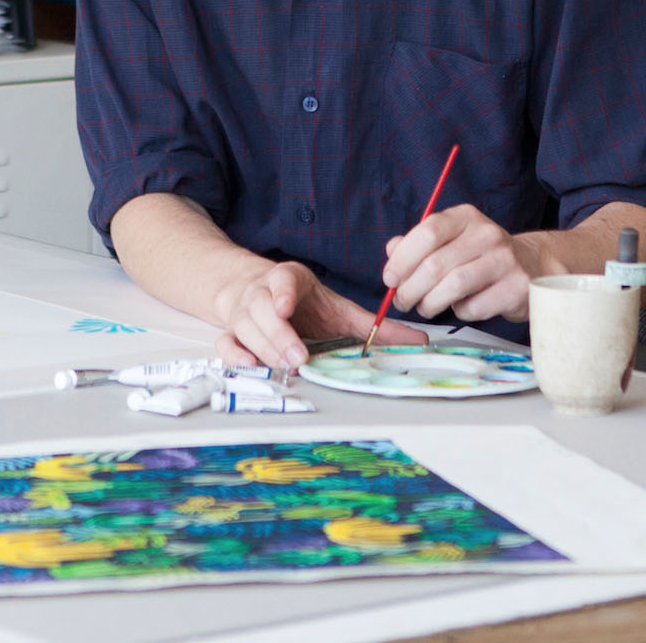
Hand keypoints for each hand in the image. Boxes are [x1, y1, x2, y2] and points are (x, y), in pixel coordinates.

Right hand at [211, 259, 427, 371]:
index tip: (286, 306)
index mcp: (289, 280)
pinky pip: (225, 345)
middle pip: (262, 310)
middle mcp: (262, 295)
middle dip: (279, 334)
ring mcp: (243, 314)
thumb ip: (374, 325)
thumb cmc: (306, 304)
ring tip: (285, 366)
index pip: (282, 279)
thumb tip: (420, 339)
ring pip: (243, 328)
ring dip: (262, 348)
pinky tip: (252, 366)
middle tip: (298, 356)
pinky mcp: (232, 333)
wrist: (259, 293)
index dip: (282, 292)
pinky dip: (235, 356)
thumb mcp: (339, 308)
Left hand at [383, 204, 548, 323]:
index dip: (403, 258)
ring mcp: (505, 261)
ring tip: (425, 308)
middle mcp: (487, 234)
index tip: (390, 279)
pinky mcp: (516, 289)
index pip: (428, 231)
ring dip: (429, 303)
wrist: (533, 265)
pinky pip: (474, 307)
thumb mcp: (451, 240)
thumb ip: (418, 243)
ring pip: (453, 287)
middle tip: (402, 302)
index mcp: (466, 217)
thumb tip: (392, 250)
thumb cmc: (481, 255)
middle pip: (435, 264)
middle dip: (410, 289)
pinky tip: (460, 307)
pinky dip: (459, 312)